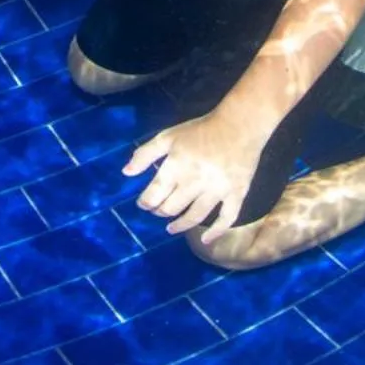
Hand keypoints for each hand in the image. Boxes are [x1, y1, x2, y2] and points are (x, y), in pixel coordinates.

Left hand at [124, 109, 264, 237]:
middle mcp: (195, 182)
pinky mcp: (236, 194)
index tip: (144, 203)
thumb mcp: (169, 136)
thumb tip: (126, 173)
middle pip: (172, 208)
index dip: (145, 202)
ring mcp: (217, 190)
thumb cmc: (200, 130)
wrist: (239, 124)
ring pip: (194, 217)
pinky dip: (216, 232)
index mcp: (177, 166)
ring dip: (180, 226)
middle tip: (158, 211)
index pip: (154, 194)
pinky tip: (206, 240)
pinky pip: (226, 219)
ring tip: (171, 229)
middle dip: (160, 212)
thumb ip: (145, 154)